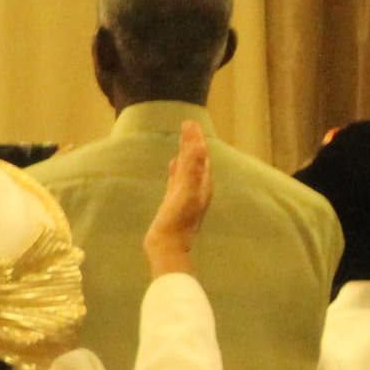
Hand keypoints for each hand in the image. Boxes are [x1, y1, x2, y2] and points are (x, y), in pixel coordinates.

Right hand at [141, 121, 212, 276]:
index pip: (201, 155)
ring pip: (187, 169)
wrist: (167, 246)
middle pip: (196, 160)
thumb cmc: (178, 220)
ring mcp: (186, 195)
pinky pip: (177, 179)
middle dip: (192, 143)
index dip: (196, 139)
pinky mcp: (174, 202)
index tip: (190, 123)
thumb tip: (198, 144)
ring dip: (185, 154)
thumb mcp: (186, 191)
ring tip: (182, 141)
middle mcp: (197, 188)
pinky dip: (176, 169)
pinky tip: (171, 166)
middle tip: (187, 125)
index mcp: (202, 183)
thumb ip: (192, 168)